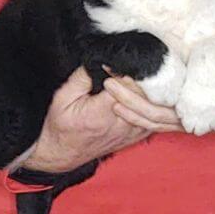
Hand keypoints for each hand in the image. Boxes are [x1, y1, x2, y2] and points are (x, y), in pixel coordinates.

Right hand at [23, 67, 149, 172]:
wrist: (64, 152)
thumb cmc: (62, 125)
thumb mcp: (63, 97)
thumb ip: (81, 77)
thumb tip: (98, 61)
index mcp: (101, 114)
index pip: (125, 87)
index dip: (122, 72)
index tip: (114, 65)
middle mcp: (119, 125)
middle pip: (141, 96)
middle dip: (136, 79)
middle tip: (128, 69)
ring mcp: (130, 133)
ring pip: (150, 108)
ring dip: (145, 92)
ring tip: (136, 81)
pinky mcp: (135, 137)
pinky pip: (152, 119)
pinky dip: (149, 106)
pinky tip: (141, 97)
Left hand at [104, 20, 214, 138]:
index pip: (180, 90)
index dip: (155, 82)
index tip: (135, 67)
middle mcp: (200, 112)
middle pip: (159, 110)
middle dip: (132, 96)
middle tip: (109, 77)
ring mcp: (192, 120)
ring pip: (155, 121)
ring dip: (130, 107)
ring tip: (108, 89)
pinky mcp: (187, 124)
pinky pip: (158, 126)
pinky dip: (138, 119)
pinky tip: (120, 107)